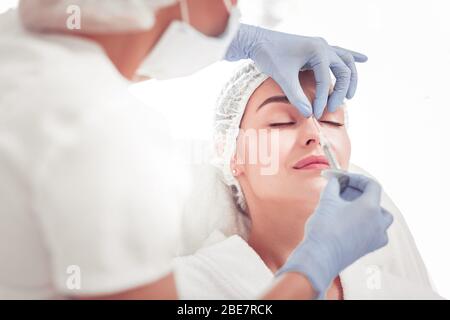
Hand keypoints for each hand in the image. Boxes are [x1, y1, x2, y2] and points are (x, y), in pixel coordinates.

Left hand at [225, 24, 367, 117]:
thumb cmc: (269, 56)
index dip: (323, 99)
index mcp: (317, 50)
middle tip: (334, 108)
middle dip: (341, 91)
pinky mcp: (317, 49)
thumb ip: (296, 96)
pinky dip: (352, 56)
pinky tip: (364, 59)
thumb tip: (309, 115)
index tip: (316, 114)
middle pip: (344, 70)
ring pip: (345, 61)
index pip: (326, 80)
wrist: (258, 41)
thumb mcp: (282, 77)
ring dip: (350, 78)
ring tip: (351, 95)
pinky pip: (339, 52)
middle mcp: (323, 46)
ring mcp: (321, 46)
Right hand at [276, 172, 392, 298]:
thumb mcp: (327, 201)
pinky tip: (352, 222)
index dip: (357, 178)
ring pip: (380, 217)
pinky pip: (376, 231)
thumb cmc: (323, 229)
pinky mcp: (369, 247)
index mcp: (371, 208)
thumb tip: (334, 180)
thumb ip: (333, 186)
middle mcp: (378, 222)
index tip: (342, 178)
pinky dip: (368, 224)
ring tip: (350, 206)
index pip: (372, 185)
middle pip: (377, 200)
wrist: (320, 257)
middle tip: (343, 189)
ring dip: (368, 209)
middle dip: (360, 192)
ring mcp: (376, 237)